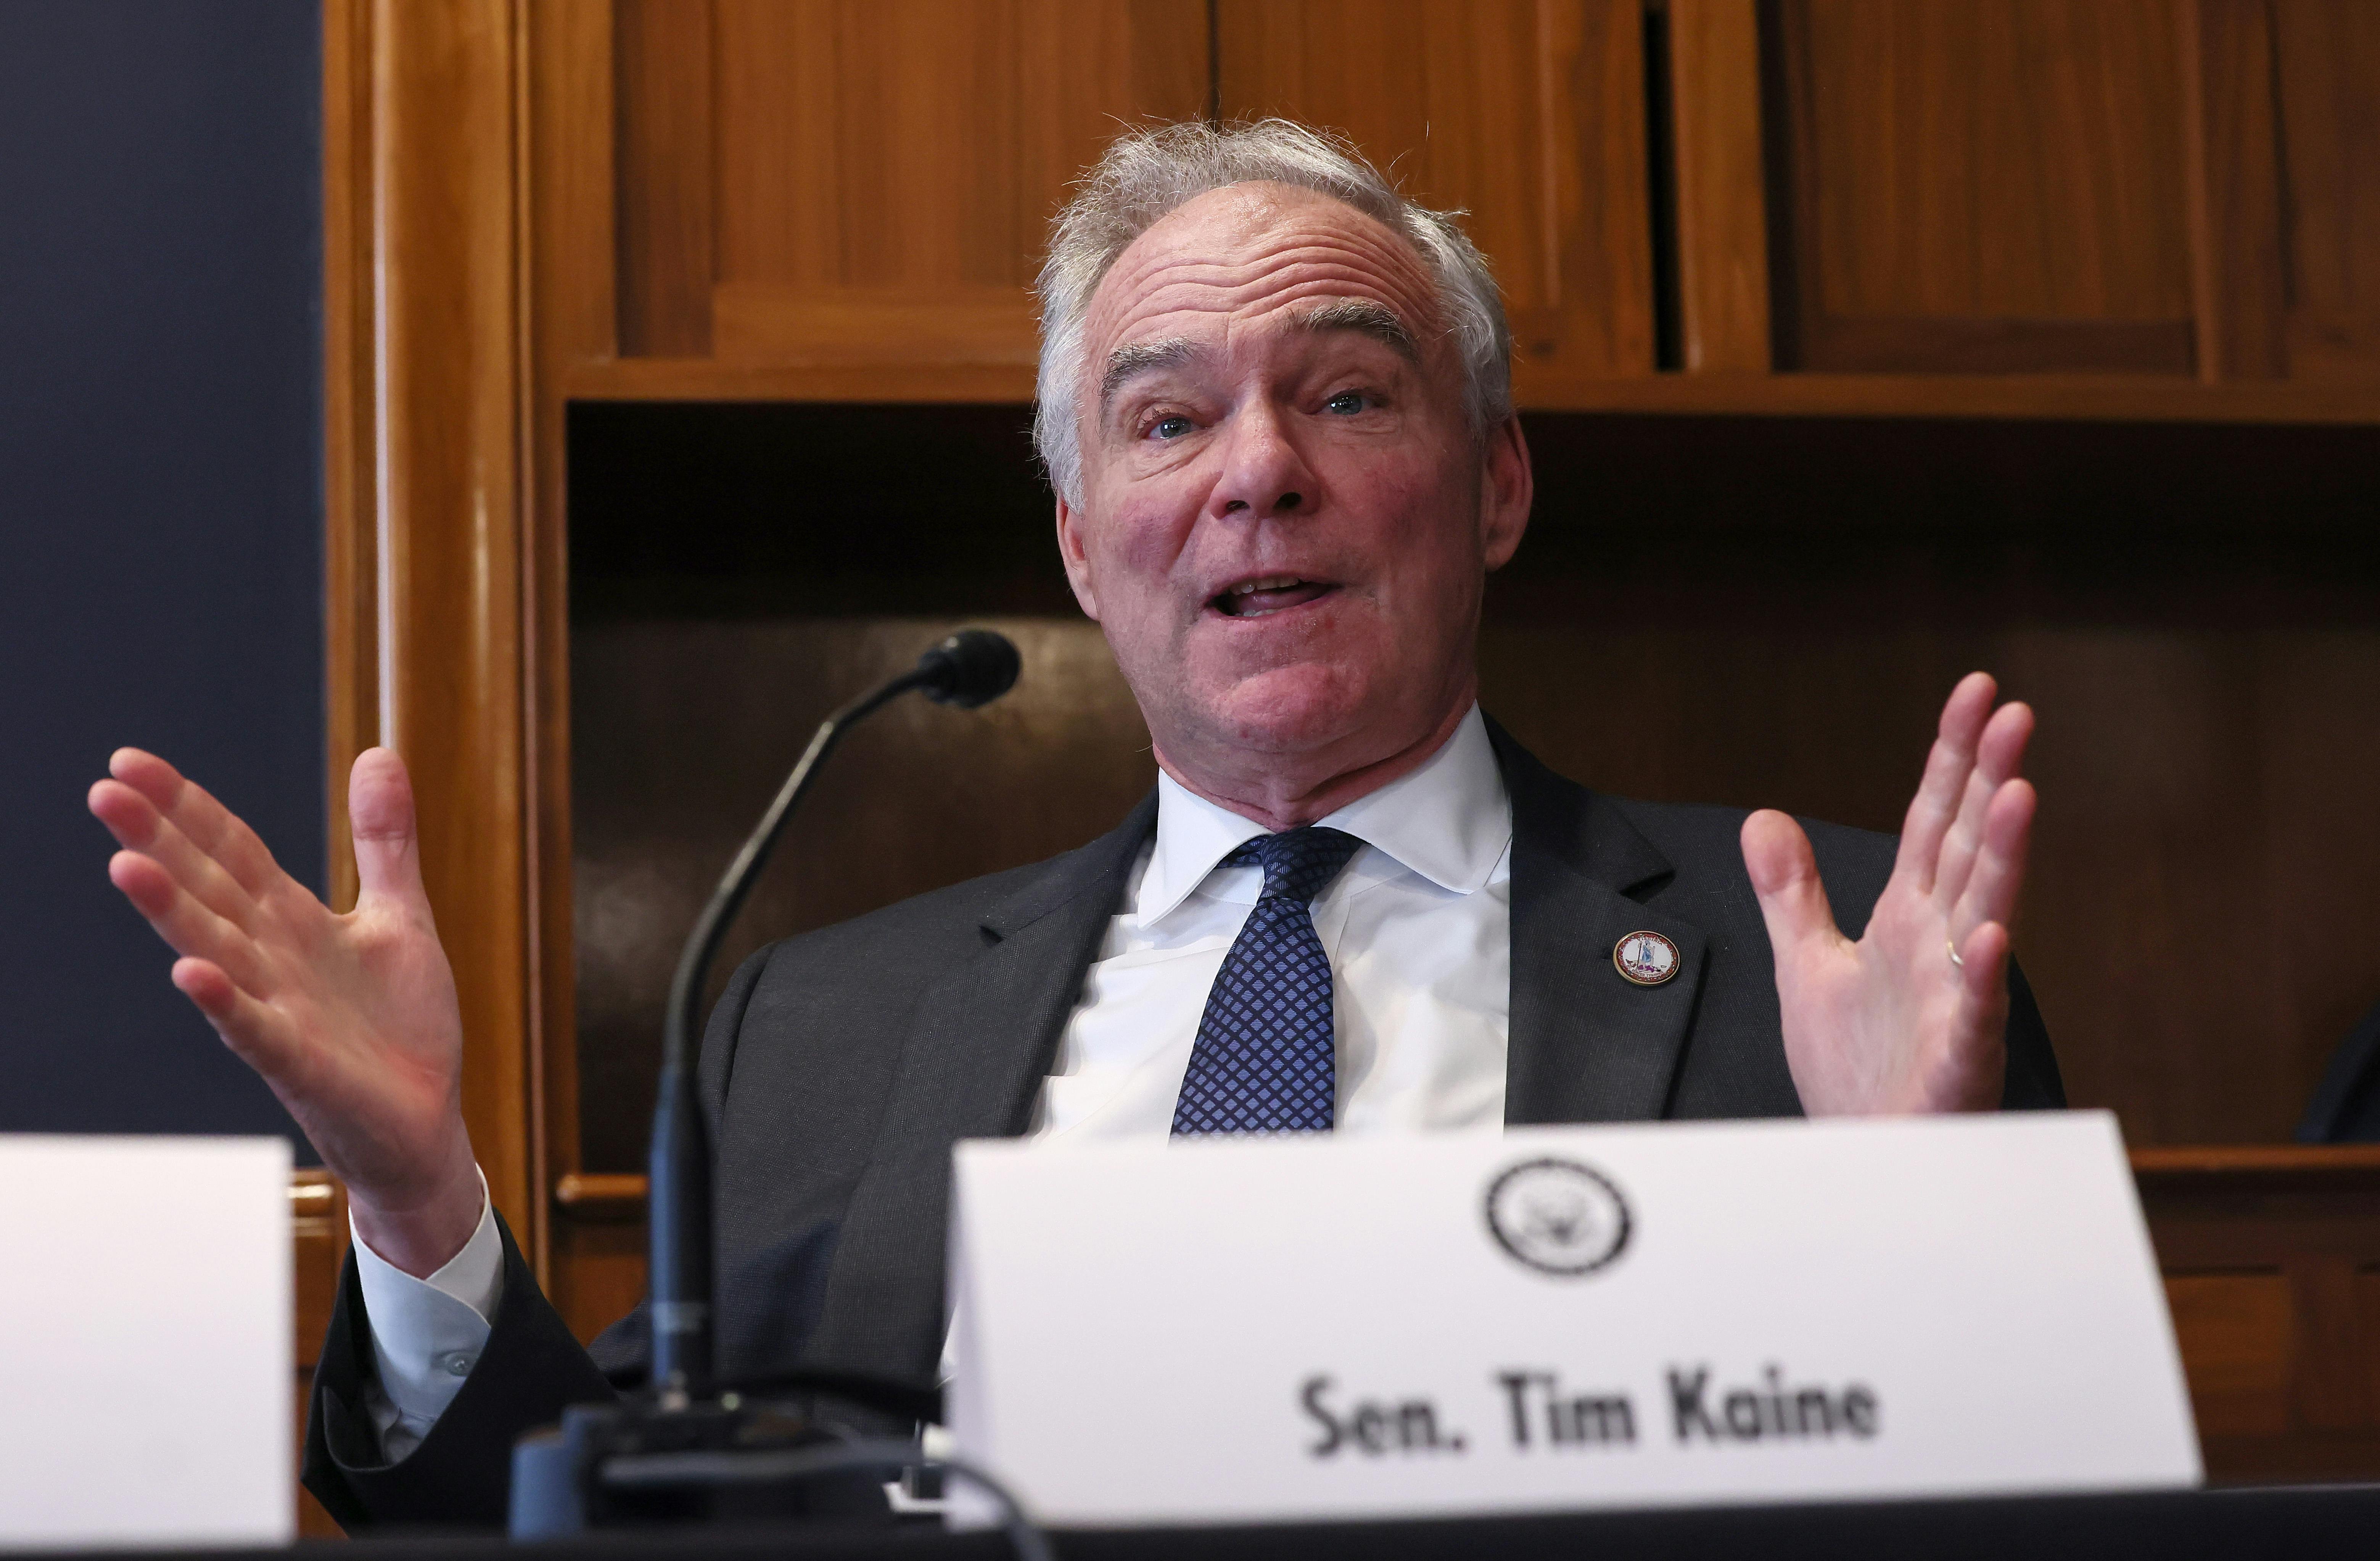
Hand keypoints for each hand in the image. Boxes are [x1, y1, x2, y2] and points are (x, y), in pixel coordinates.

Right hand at [89, 747, 481, 1274]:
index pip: (229, 850)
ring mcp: (279, 1011)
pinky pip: (254, 1029)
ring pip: (215, 953)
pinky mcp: (301, 1063)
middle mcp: (272, 960)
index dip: (186, 806)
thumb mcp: (403, 915)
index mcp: (293, 921)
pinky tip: (190, 974)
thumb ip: (386, 840)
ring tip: (126, 865)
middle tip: (103, 789)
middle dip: (157, 842)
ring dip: (172, 913)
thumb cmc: (402, 1026)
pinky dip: (225, 1003)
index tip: (132, 761)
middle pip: (206, 890)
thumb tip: (378, 753)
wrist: (426, 1121)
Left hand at [1741, 673, 2035, 1114]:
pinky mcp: (1957, 1061)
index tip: (1975, 692)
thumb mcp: (1804, 967)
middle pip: (1969, 850)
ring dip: (2004, 857)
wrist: (1861, 1162)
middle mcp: (1941, 949)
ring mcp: (1957, 1001)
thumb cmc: (1853, 1072)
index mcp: (1908, 921)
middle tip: (2015, 714)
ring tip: (2020, 792)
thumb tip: (1764, 818)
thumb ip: (1791, 892)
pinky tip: (1990, 939)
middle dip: (1992, 781)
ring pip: (1987, 916)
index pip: (1932, 822)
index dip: (1952, 757)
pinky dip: (1981, 977)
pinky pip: (1973, 1014)